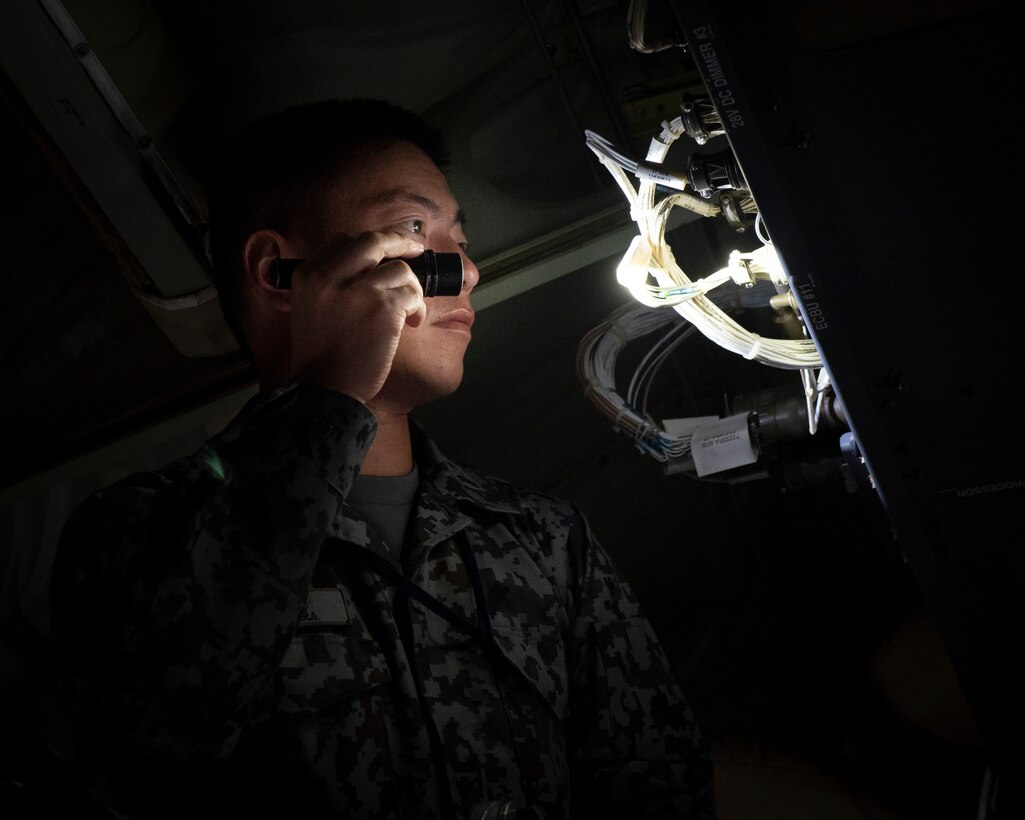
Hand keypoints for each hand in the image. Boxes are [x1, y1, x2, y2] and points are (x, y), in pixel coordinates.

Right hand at [286, 231, 426, 402]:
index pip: (343, 241)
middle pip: (373, 240)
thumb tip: (371, 266)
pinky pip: (412, 294)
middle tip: (417, 249)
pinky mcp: (383, 308)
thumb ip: (331, 282)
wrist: (324, 388)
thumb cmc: (321, 354)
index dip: (369, 246)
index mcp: (309, 274)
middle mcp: (331, 276)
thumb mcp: (310, 307)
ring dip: (412, 286)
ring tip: (410, 309)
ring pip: (400, 269)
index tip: (384, 253)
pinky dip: (418, 308)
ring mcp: (359, 290)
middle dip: (400, 240)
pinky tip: (412, 323)